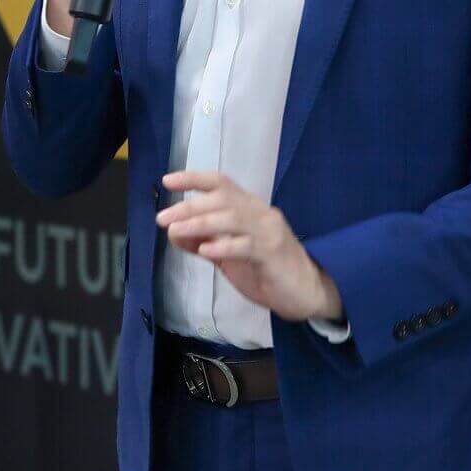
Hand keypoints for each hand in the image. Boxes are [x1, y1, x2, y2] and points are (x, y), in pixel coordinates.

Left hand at [157, 170, 343, 323]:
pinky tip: (206, 251)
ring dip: (200, 223)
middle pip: (223, 198)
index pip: (221, 183)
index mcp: (249, 209)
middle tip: (163, 217)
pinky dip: (224, 246)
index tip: (168, 180)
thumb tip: (174, 231)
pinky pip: (246, 245)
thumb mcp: (228, 254)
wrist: (307, 292)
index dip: (194, 178)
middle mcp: (260, 213)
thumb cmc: (266, 271)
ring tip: (176, 230)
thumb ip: (204, 241)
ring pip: (232, 217)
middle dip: (190, 206)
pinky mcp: (274, 253)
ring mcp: (269, 231)